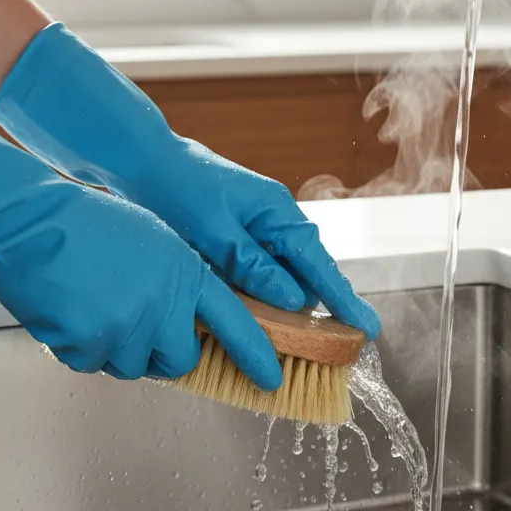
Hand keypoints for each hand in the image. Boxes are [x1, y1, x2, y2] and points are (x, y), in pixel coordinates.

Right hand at [0, 77, 281, 388]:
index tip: (270, 378)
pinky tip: (71, 311)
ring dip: (119, 348)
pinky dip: (81, 348)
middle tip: (141, 325)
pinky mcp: (86, 347)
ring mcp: (125, 331)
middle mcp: (163, 308)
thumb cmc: (89, 222)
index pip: (236, 323)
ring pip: (133, 365)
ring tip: (96, 305)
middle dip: (166, 352)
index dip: (255, 354)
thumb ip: (180, 281)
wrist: (30, 221)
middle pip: (181, 360)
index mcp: (187, 276)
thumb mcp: (157, 242)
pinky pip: (91, 365)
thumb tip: (186, 317)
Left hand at [127, 138, 381, 338]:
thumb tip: (294, 300)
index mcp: (277, 212)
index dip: (344, 299)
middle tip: (340, 349)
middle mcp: (275, 222)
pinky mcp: (239, 241)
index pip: (320, 263)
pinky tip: (263, 322)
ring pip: (285, 277)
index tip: (368, 328)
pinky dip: (264, 299)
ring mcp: (258, 231)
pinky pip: (262, 275)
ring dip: (291, 308)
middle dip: (324, 310)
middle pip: (309, 273)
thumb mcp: (214, 230)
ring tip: (305, 345)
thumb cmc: (177, 189)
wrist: (141, 161)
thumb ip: (253, 265)